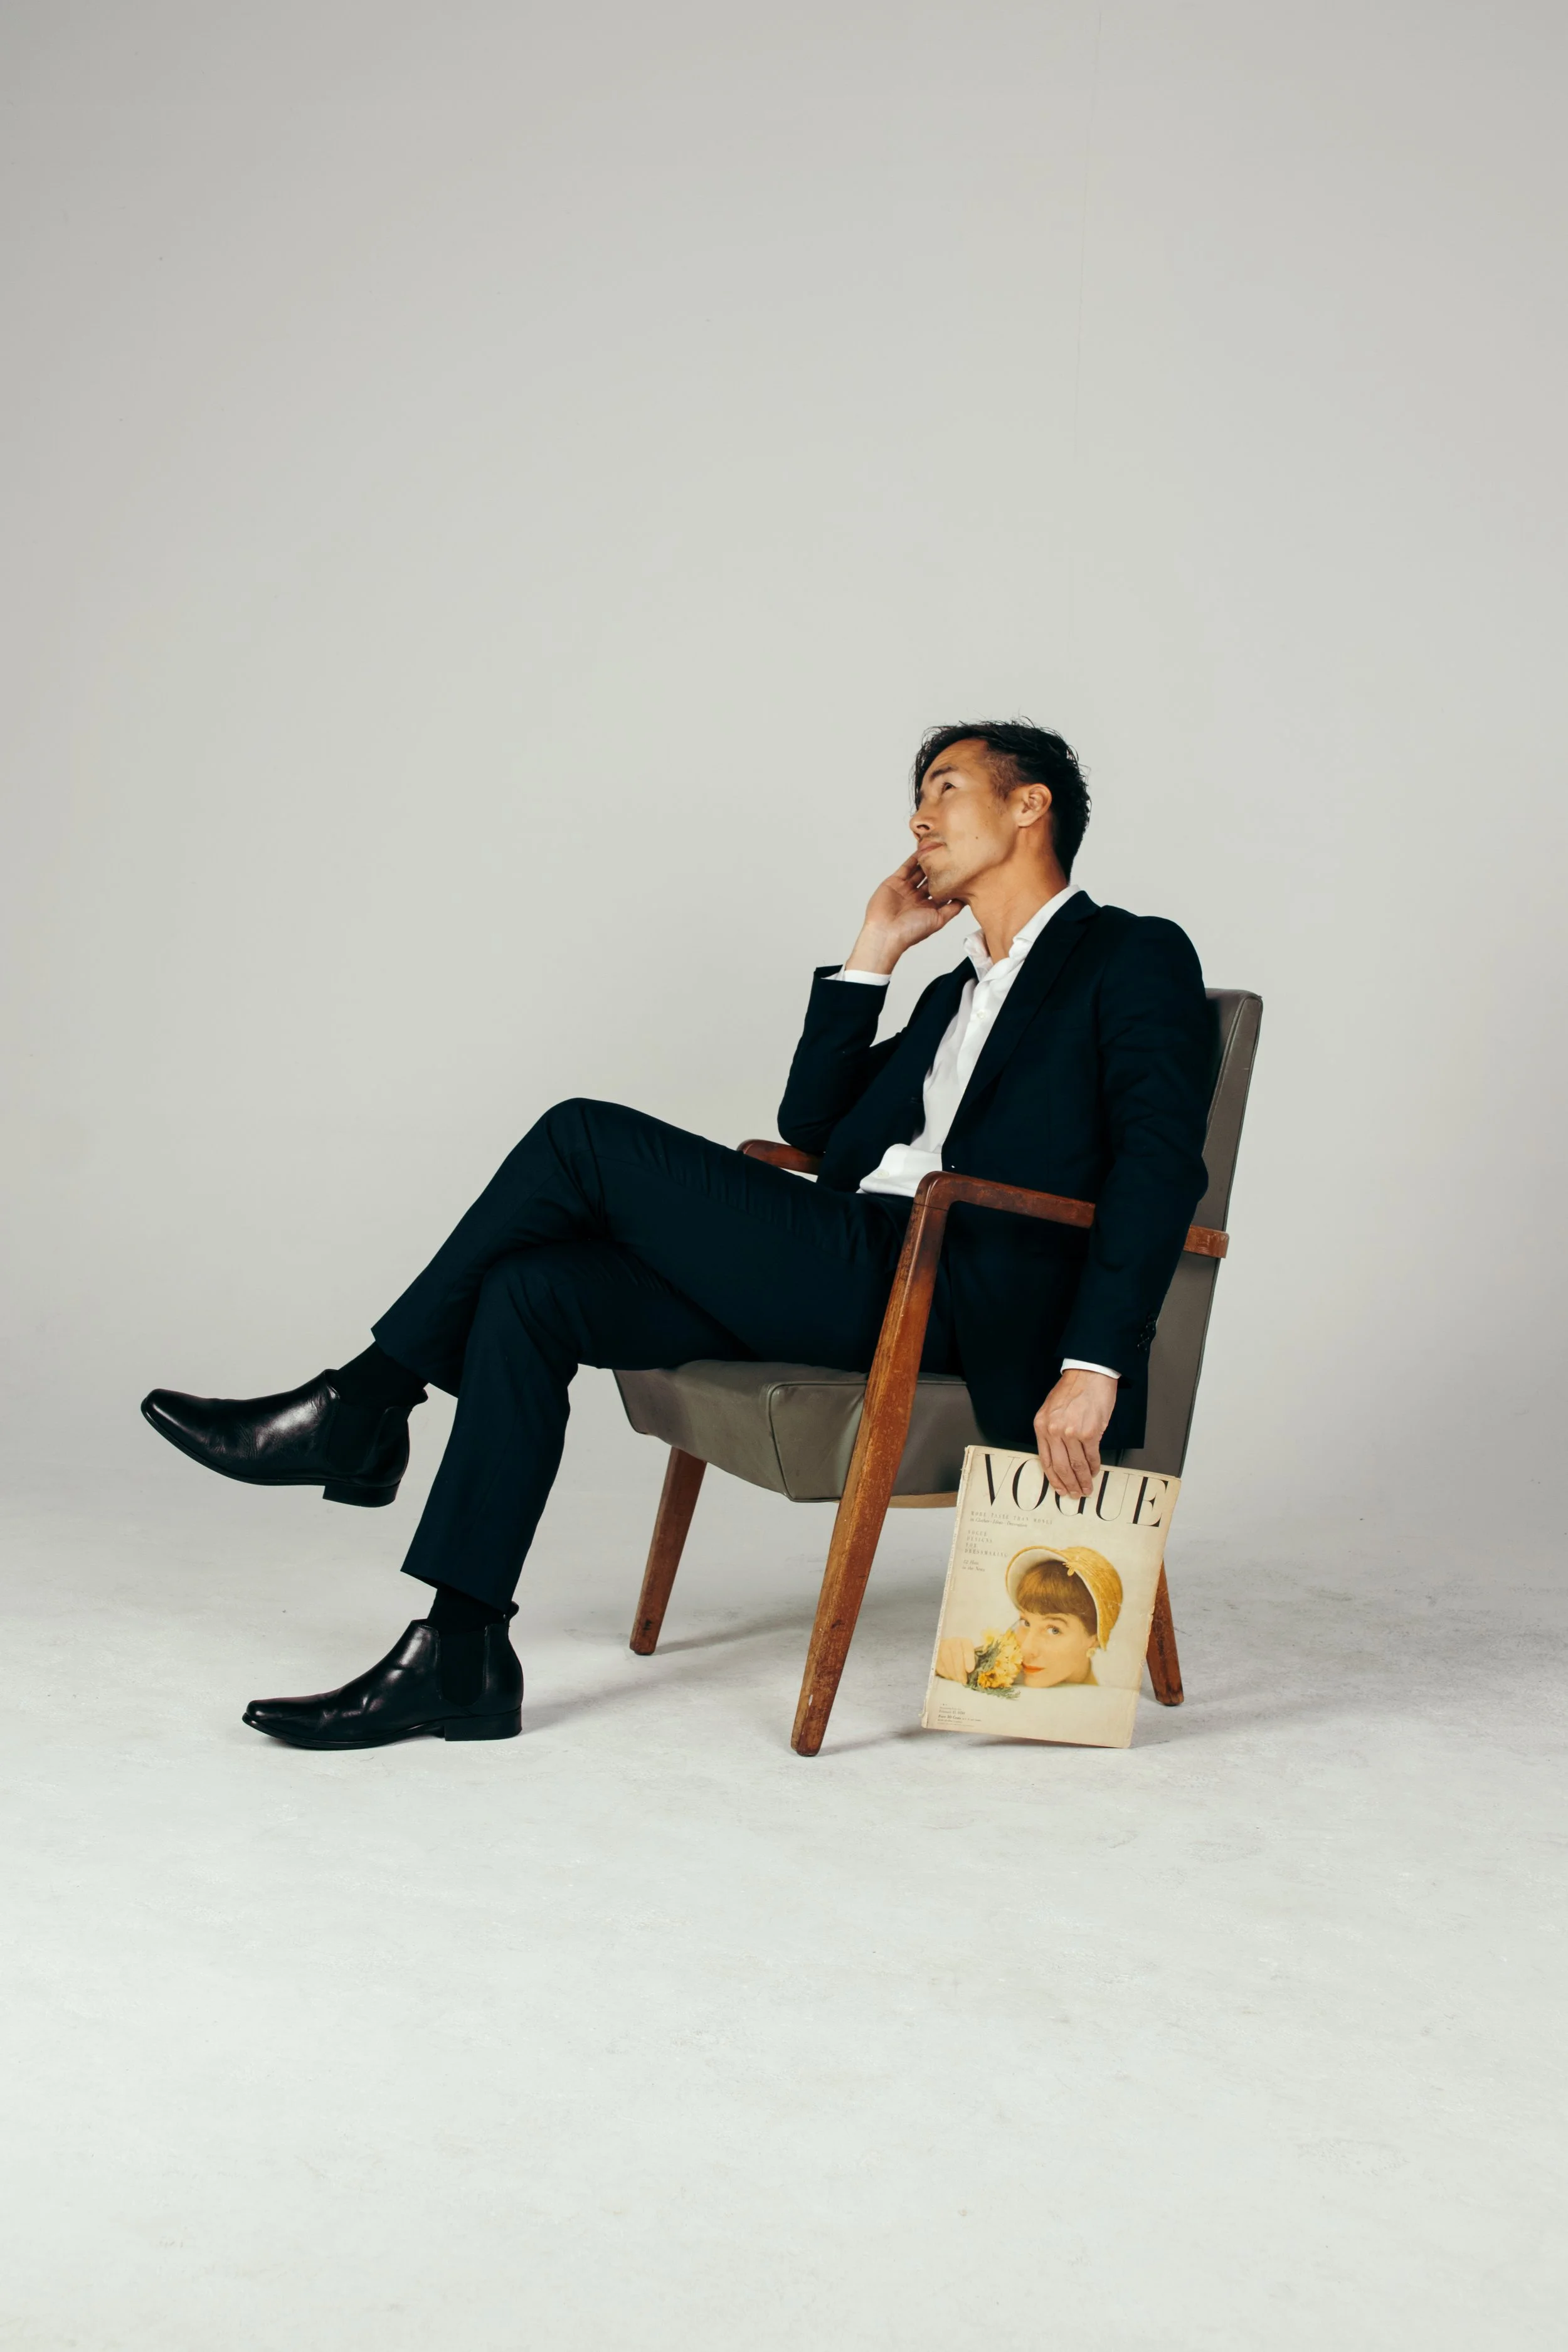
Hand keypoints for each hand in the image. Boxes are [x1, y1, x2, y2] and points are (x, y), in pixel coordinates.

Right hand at [843, 854, 965, 974]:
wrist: (886, 932)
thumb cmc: (911, 931)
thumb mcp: (939, 920)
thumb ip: (952, 909)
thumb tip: (967, 899)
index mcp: (928, 908)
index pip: (942, 891)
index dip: (950, 881)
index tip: (962, 870)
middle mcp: (917, 898)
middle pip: (931, 879)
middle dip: (940, 869)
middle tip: (952, 856)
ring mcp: (905, 889)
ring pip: (919, 872)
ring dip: (928, 862)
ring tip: (938, 849)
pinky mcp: (894, 882)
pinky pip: (906, 867)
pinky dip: (914, 858)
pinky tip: (922, 849)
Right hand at [934, 1638, 977, 1683]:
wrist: (951, 1652)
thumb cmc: (965, 1658)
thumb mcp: (973, 1657)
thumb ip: (977, 1662)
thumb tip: (984, 1672)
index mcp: (965, 1642)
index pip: (967, 1648)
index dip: (969, 1659)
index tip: (970, 1670)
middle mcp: (953, 1641)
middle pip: (955, 1654)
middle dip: (959, 1669)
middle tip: (963, 1680)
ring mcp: (943, 1646)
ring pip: (946, 1659)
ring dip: (952, 1672)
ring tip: (957, 1680)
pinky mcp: (935, 1653)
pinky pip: (939, 1664)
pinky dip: (945, 1672)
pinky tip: (951, 1677)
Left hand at [1033, 1368, 1117, 1500]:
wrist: (1089, 1373)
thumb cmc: (1073, 1390)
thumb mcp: (1052, 1410)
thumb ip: (1053, 1431)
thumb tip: (1062, 1456)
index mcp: (1041, 1426)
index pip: (1045, 1460)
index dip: (1054, 1478)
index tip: (1060, 1488)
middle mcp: (1053, 1431)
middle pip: (1061, 1467)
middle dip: (1069, 1484)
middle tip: (1075, 1494)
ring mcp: (1071, 1432)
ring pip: (1076, 1465)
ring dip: (1083, 1479)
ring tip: (1087, 1488)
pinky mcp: (1089, 1432)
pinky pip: (1091, 1456)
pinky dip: (1094, 1467)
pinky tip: (1095, 1471)